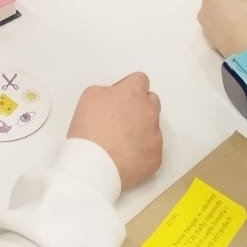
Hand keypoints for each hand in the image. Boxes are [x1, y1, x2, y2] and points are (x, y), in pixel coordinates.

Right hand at [68, 73, 163, 189]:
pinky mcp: (156, 157)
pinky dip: (141, 151)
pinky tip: (125, 155)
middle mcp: (149, 111)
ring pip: (152, 127)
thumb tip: (113, 97)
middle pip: (151, 102)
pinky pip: (152, 150)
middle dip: (138, 107)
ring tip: (119, 141)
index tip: (121, 96)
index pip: (140, 80)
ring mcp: (155, 135)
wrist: (93, 165)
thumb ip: (108, 91)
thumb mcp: (89, 96)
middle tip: (121, 119)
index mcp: (134, 93)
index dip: (129, 88)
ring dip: (140, 130)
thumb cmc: (89, 132)